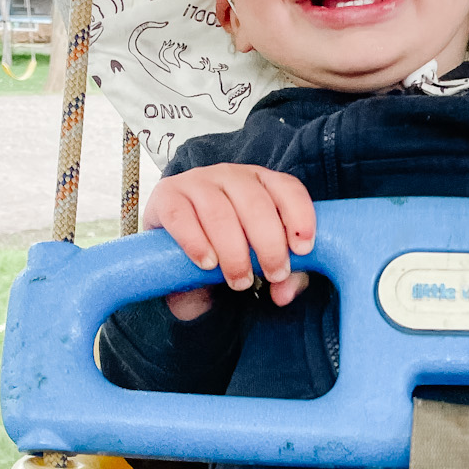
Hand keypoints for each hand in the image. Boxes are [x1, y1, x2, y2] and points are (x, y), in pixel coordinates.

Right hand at [143, 164, 314, 320]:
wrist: (171, 249)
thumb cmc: (221, 249)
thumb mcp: (255, 260)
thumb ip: (278, 275)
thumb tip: (285, 292)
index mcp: (259, 182)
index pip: (287, 188)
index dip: (300, 216)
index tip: (303, 249)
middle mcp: (230, 175)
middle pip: (255, 204)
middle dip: (269, 245)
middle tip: (272, 275)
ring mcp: (196, 182)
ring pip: (220, 212)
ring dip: (234, 252)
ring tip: (239, 281)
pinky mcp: (166, 196)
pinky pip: (181, 216)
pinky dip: (196, 243)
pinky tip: (207, 263)